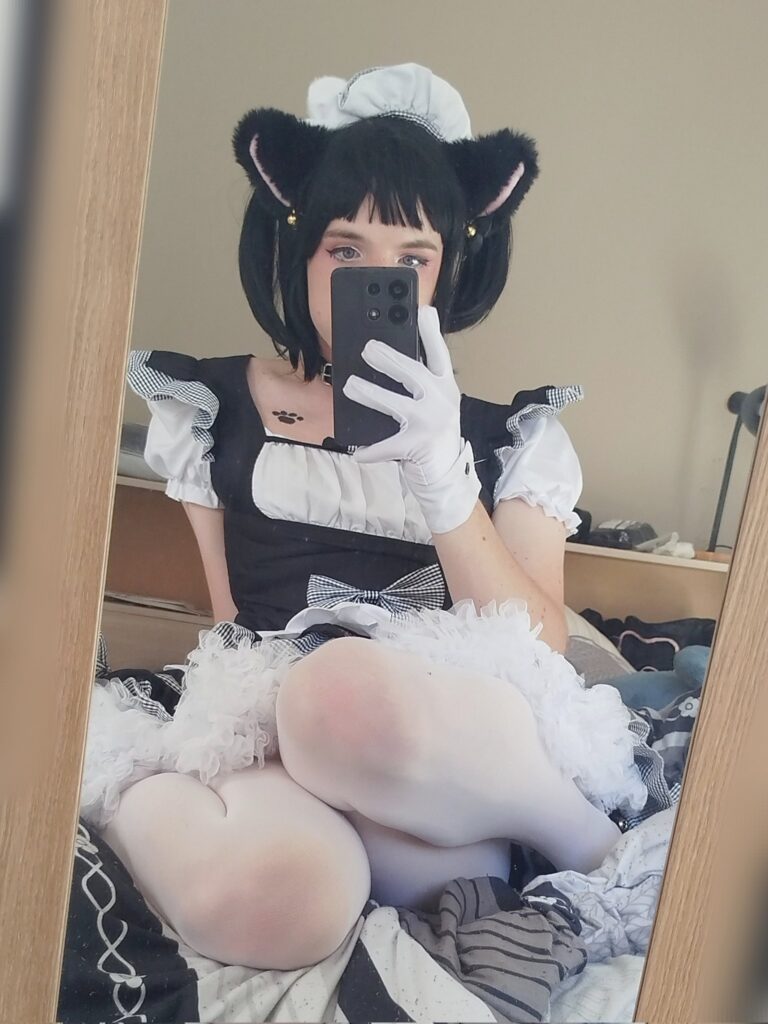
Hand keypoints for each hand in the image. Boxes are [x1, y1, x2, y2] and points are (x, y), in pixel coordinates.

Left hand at [342, 305, 480, 533]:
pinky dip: (370, 450)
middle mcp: (441, 402)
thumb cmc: (433, 435)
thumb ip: (419, 381)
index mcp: (445, 387)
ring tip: (350, 385)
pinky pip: (387, 446)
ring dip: (370, 393)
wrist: (446, 477)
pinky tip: (357, 452)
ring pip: (396, 404)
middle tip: (367, 348)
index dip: (431, 332)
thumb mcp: (433, 404)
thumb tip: (387, 354)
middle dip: (389, 359)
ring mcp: (430, 424)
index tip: (422, 310)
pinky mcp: (417, 447)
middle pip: (414, 374)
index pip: (439, 354)